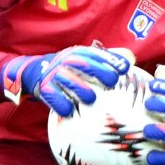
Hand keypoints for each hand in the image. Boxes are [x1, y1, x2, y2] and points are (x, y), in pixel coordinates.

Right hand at [1, 46, 130, 115]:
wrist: (33, 74)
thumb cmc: (67, 70)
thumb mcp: (83, 61)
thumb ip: (105, 60)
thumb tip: (131, 57)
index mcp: (76, 53)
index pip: (95, 53)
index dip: (110, 59)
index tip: (125, 68)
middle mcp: (64, 61)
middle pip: (82, 62)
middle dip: (98, 70)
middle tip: (113, 80)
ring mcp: (52, 74)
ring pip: (66, 79)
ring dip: (79, 88)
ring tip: (91, 98)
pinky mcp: (42, 88)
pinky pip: (51, 96)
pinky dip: (59, 104)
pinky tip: (68, 112)